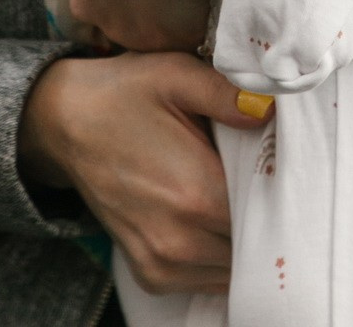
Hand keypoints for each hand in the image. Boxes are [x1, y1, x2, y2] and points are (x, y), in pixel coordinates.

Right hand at [18, 51, 271, 293]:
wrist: (63, 123)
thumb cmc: (123, 92)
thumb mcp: (176, 73)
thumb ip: (229, 93)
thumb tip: (273, 109)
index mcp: (196, 193)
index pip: (270, 213)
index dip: (286, 189)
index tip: (290, 165)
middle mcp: (181, 240)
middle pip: (255, 244)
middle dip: (268, 214)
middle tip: (270, 177)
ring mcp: (163, 263)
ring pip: (234, 268)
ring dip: (245, 238)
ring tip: (241, 194)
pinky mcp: (151, 273)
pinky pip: (207, 279)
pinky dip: (221, 255)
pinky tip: (217, 217)